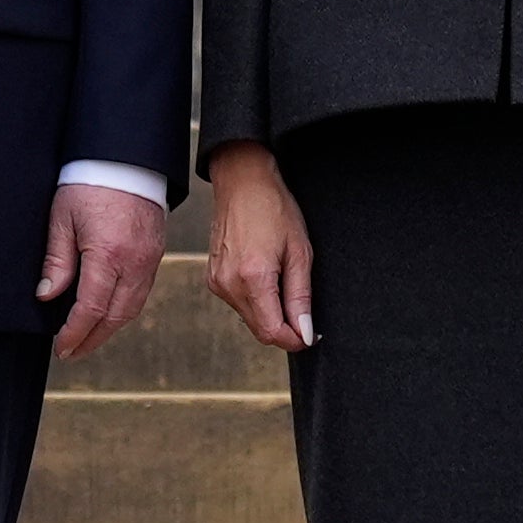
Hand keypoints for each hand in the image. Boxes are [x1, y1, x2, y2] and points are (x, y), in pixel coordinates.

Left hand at [37, 178, 165, 358]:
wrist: (125, 158)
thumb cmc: (89, 183)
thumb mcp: (62, 219)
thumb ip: (57, 262)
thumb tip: (47, 297)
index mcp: (108, 254)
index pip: (91, 309)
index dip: (75, 333)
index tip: (61, 347)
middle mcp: (135, 262)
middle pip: (115, 317)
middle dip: (92, 340)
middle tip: (71, 351)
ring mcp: (150, 260)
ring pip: (132, 309)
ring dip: (109, 329)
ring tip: (86, 338)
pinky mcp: (155, 254)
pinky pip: (141, 293)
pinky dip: (123, 310)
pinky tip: (106, 314)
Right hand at [204, 143, 314, 351]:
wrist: (242, 182)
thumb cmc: (273, 208)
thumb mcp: (300, 253)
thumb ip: (301, 297)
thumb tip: (304, 332)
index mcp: (253, 278)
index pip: (273, 333)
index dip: (295, 339)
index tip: (310, 335)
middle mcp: (229, 284)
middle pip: (260, 330)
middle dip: (284, 328)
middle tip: (303, 312)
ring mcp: (217, 282)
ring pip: (249, 318)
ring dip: (270, 313)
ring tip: (283, 281)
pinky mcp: (213, 278)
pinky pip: (239, 303)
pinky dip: (256, 301)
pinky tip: (265, 276)